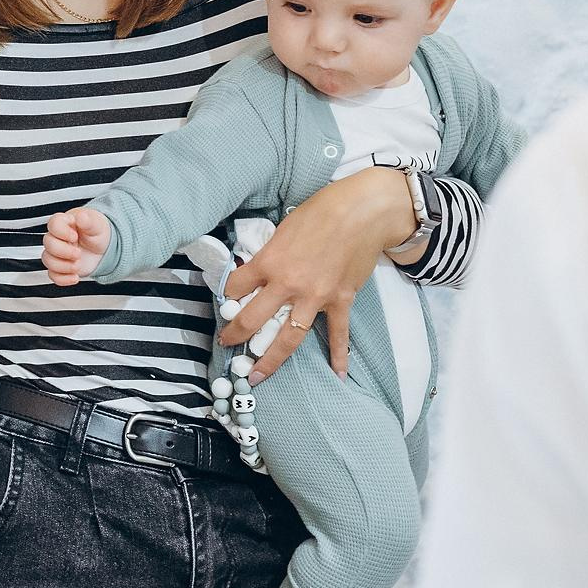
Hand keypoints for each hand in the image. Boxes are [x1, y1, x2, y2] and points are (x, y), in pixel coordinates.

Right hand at [41, 207, 109, 285]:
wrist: (103, 248)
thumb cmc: (97, 231)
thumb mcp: (97, 223)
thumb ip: (88, 220)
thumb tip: (81, 217)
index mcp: (64, 223)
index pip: (53, 224)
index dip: (62, 232)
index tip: (74, 236)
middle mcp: (58, 238)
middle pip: (48, 244)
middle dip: (64, 252)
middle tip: (78, 253)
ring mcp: (57, 253)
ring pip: (48, 261)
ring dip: (64, 266)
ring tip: (78, 265)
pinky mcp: (60, 267)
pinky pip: (53, 275)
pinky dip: (63, 279)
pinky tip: (74, 276)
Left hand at [218, 165, 414, 381]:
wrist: (363, 211)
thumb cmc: (321, 211)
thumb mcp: (283, 229)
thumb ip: (270, 254)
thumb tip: (259, 271)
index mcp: (268, 262)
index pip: (236, 287)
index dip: (226, 297)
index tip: (223, 305)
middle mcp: (288, 284)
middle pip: (253, 319)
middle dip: (236, 336)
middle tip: (227, 346)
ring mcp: (316, 297)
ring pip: (289, 338)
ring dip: (271, 360)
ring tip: (257, 376)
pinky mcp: (341, 300)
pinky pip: (339, 334)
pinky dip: (339, 355)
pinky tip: (339, 374)